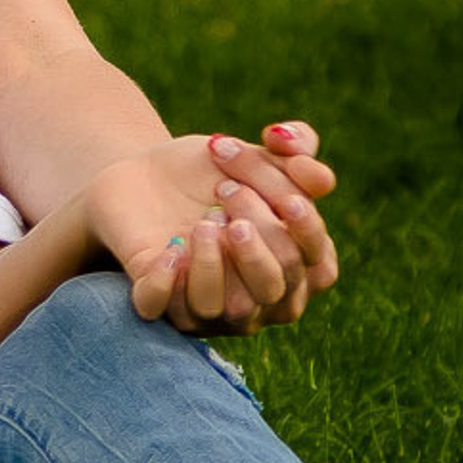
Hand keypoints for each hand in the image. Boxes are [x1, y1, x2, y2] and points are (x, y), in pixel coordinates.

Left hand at [87, 121, 338, 335]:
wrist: (141, 172)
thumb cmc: (209, 172)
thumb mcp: (256, 151)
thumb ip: (297, 152)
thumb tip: (322, 180)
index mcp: (289, 265)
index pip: (319, 267)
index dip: (305, 229)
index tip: (283, 196)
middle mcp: (254, 297)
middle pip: (277, 286)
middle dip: (259, 233)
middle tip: (226, 190)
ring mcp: (206, 305)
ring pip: (231, 310)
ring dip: (217, 262)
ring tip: (201, 223)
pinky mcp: (155, 300)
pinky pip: (163, 311)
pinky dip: (168, 281)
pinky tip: (171, 247)